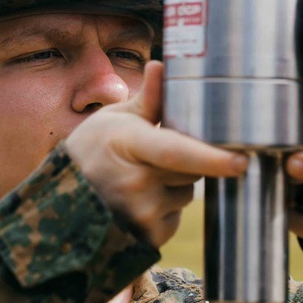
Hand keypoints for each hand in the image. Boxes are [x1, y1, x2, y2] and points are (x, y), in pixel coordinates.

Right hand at [65, 61, 247, 248]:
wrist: (61, 198)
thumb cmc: (92, 149)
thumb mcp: (114, 118)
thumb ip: (147, 99)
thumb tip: (161, 65)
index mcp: (129, 144)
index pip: (176, 152)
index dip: (211, 157)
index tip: (241, 160)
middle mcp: (135, 182)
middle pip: (192, 169)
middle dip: (188, 160)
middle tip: (158, 154)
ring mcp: (140, 214)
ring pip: (187, 194)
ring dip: (176, 185)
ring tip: (142, 179)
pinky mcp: (146, 237)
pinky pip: (176, 217)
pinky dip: (167, 209)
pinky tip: (141, 201)